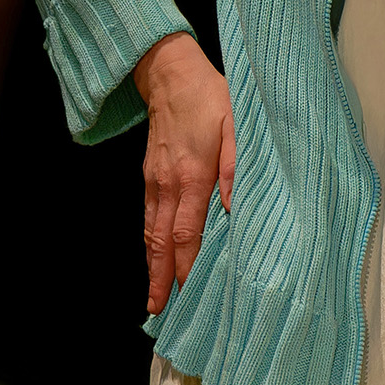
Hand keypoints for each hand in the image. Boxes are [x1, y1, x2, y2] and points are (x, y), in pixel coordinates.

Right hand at [135, 32, 235, 313]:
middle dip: (161, 277)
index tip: (185, 293)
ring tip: (153, 296)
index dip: (185, 265)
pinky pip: (147, 216)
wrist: (170, 74)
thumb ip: (236, 166)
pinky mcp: (149, 175)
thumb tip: (234, 207)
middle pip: (162, 241)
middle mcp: (169, 184)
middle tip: (159, 310)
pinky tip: (152, 256)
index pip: (188, 232)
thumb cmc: (211, 97)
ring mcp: (155, 180)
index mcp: (194, 175)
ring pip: (150, 232)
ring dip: (151, 265)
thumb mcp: (236, 124)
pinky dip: (148, 242)